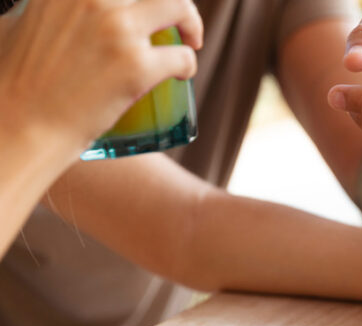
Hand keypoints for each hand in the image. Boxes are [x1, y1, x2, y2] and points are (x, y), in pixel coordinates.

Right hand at [0, 0, 202, 155]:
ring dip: (192, 23)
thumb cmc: (12, 81)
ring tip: (192, 40)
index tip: (143, 6)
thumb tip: (41, 12)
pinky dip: (188, 65)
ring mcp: (119, 32)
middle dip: (172, 3)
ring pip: (180, 8)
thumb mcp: (15, 25)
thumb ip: (44, 11)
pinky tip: (182, 73)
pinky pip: (183, 57)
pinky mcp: (137, 68)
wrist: (19, 126)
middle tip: (176, 19)